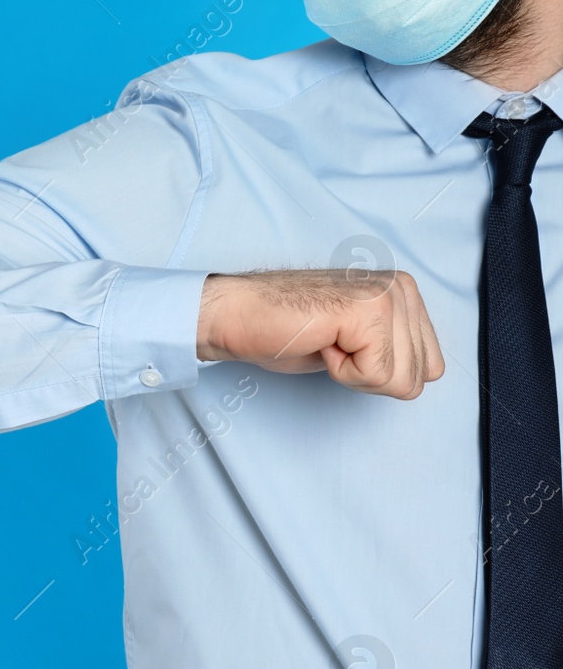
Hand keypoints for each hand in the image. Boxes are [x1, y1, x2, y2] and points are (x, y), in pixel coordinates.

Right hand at [196, 269, 445, 399]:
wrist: (237, 317)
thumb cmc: (283, 330)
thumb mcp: (354, 343)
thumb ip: (394, 350)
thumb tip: (428, 376)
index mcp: (405, 293)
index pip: (431, 367)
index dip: (381, 374)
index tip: (345, 349)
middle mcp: (403, 288)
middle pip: (418, 377)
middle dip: (369, 376)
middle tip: (331, 347)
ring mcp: (388, 297)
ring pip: (402, 380)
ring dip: (355, 374)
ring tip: (325, 343)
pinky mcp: (369, 311)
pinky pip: (376, 374)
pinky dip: (342, 373)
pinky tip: (321, 343)